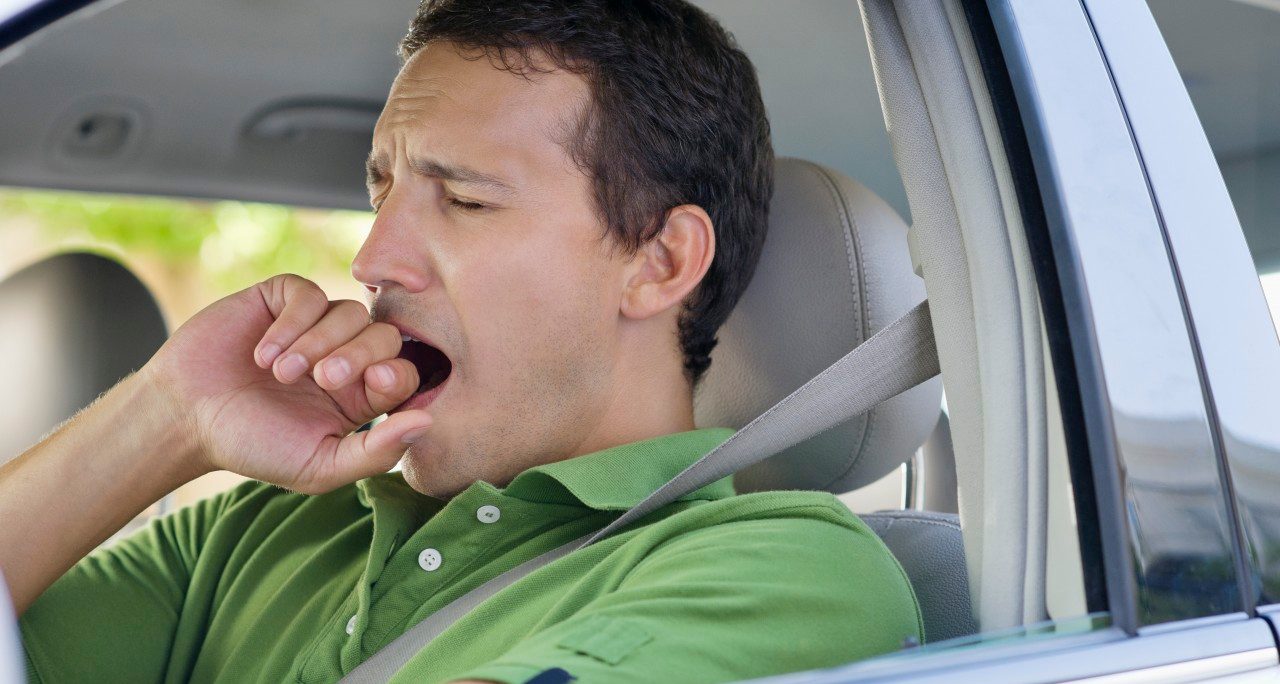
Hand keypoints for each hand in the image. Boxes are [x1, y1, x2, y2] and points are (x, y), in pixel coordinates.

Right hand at [144, 274, 430, 493]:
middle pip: (385, 335)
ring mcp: (316, 325)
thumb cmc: (254, 446)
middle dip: (359, 354)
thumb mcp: (319, 466)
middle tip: (324, 378)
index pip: (404, 372)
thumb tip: (428, 424)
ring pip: (349, 312)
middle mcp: (346, 355)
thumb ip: (375, 453)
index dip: (397, 373)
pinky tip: (263, 354)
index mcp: (362, 395)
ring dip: (318, 342)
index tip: (376, 383)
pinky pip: (309, 294)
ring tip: (281, 374)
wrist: (186, 418)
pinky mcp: (282, 300)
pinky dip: (291, 323)